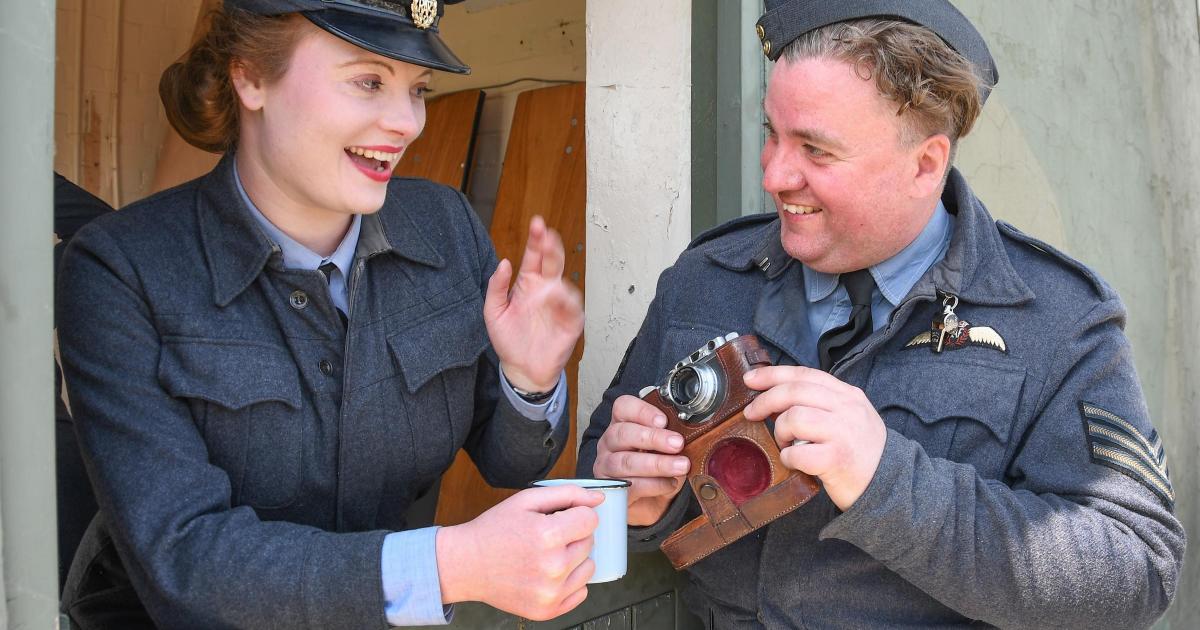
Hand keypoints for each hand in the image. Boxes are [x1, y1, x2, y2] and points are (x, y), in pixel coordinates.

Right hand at [436, 485, 602, 620]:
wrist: (466, 565)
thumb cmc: (494, 530)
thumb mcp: (526, 500)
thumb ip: (567, 494)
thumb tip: (599, 497)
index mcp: (548, 535)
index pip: (590, 520)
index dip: (576, 514)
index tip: (560, 518)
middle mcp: (553, 566)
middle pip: (589, 542)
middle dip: (572, 535)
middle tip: (545, 536)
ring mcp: (551, 592)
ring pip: (588, 567)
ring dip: (574, 558)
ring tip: (547, 555)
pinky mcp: (548, 610)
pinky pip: (581, 592)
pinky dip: (570, 581)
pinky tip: (547, 573)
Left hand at [484, 216, 583, 392]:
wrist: (521, 369)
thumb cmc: (508, 339)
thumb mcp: (493, 312)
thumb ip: (496, 287)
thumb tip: (504, 263)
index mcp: (528, 284)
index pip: (534, 257)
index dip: (536, 240)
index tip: (537, 224)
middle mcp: (546, 290)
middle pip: (552, 263)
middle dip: (551, 247)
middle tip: (547, 234)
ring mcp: (559, 305)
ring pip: (564, 282)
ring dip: (557, 276)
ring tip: (547, 279)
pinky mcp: (570, 322)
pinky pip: (573, 308)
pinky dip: (566, 301)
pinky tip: (557, 296)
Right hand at [593, 395, 689, 525]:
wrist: (649, 503)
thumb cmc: (656, 469)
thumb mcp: (666, 449)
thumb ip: (672, 437)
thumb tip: (691, 434)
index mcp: (622, 424)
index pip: (623, 407)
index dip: (642, 412)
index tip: (664, 421)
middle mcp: (610, 443)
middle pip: (623, 433)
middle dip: (653, 438)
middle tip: (677, 443)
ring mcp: (606, 466)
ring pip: (625, 461)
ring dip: (657, 463)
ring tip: (681, 466)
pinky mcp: (612, 490)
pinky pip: (631, 485)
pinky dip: (654, 484)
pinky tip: (670, 483)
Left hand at [742, 366, 885, 510]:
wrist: (891, 484)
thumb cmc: (861, 452)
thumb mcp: (849, 416)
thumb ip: (822, 402)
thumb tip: (777, 394)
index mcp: (847, 395)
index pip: (805, 374)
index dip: (773, 374)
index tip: (750, 379)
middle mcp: (847, 409)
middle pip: (794, 392)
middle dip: (765, 401)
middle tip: (751, 413)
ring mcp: (843, 433)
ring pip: (794, 418)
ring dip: (780, 432)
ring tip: (786, 443)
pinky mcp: (837, 459)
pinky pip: (798, 453)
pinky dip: (789, 458)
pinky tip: (794, 462)